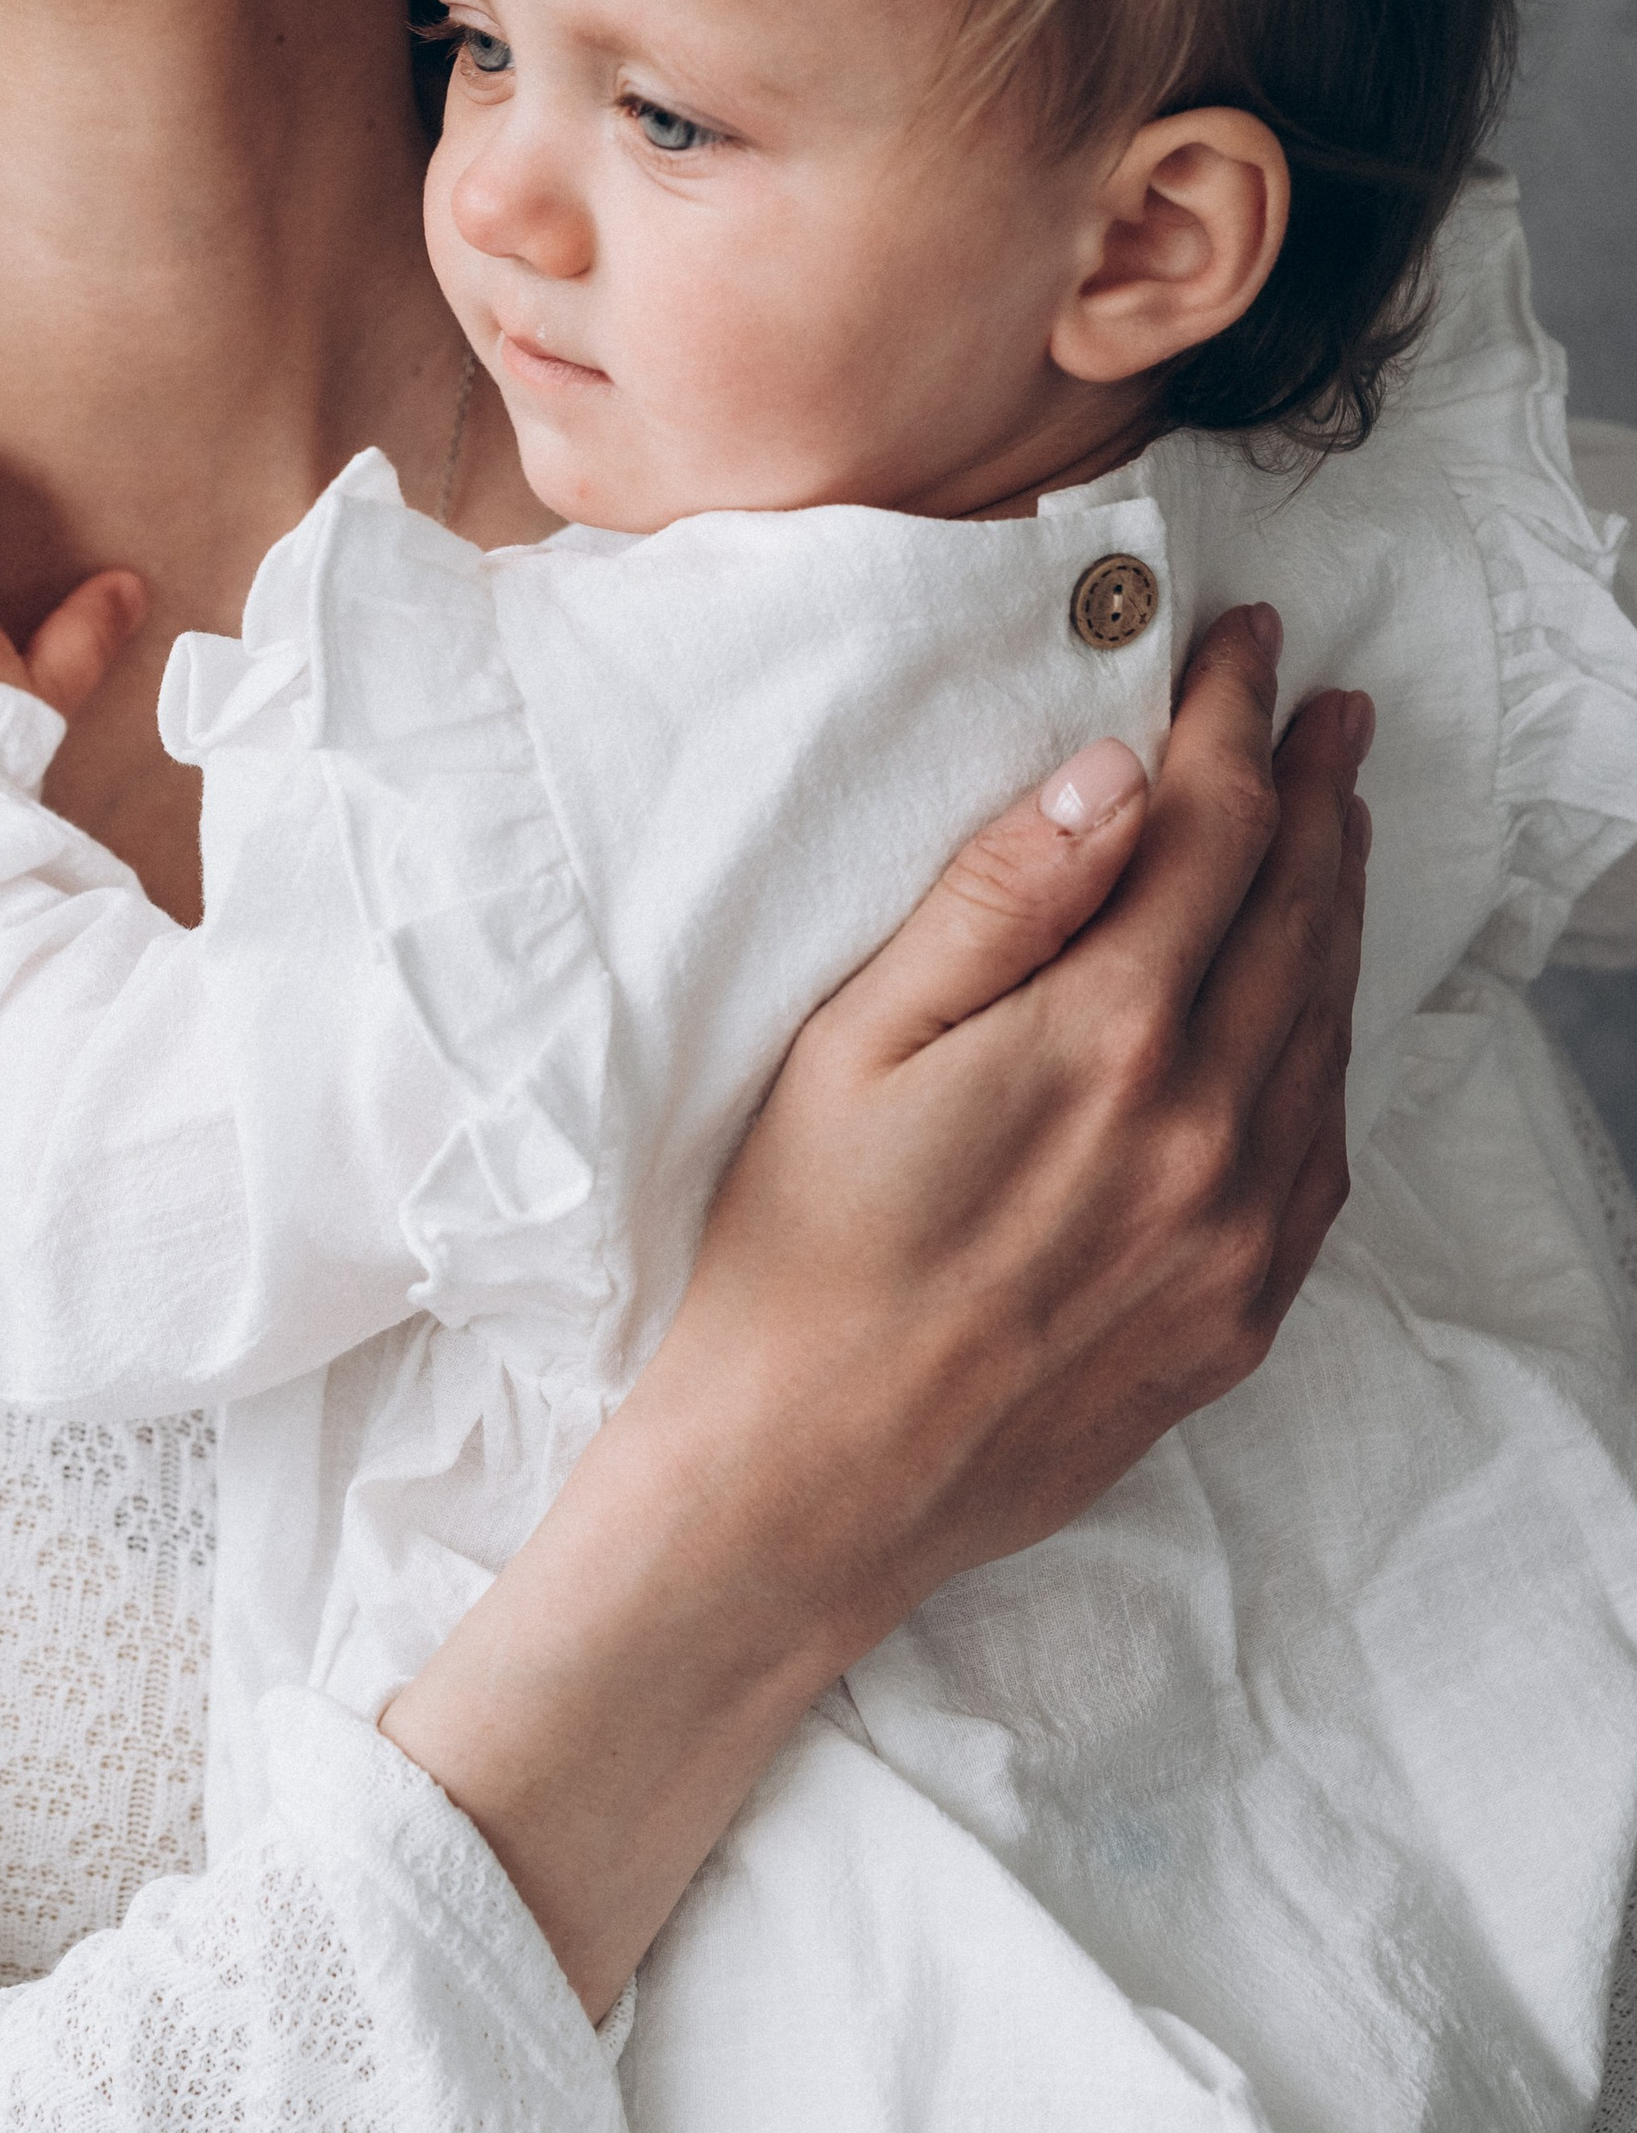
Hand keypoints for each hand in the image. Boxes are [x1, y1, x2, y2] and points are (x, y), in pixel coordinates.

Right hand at [385, 606, 1369, 2014]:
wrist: (809, 1485)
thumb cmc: (797, 1250)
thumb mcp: (856, 1040)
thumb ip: (999, 899)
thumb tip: (1112, 774)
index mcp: (1109, 1038)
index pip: (1212, 827)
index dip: (1234, 721)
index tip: (1245, 648)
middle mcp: (1207, 1129)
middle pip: (1297, 910)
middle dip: (1314, 790)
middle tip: (1322, 706)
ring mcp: (1239, 1230)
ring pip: (1326, 1019)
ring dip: (1334, 901)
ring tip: (1331, 818)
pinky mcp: (1241, 1309)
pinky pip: (1323, 1138)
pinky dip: (1329, 1036)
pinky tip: (1307, 998)